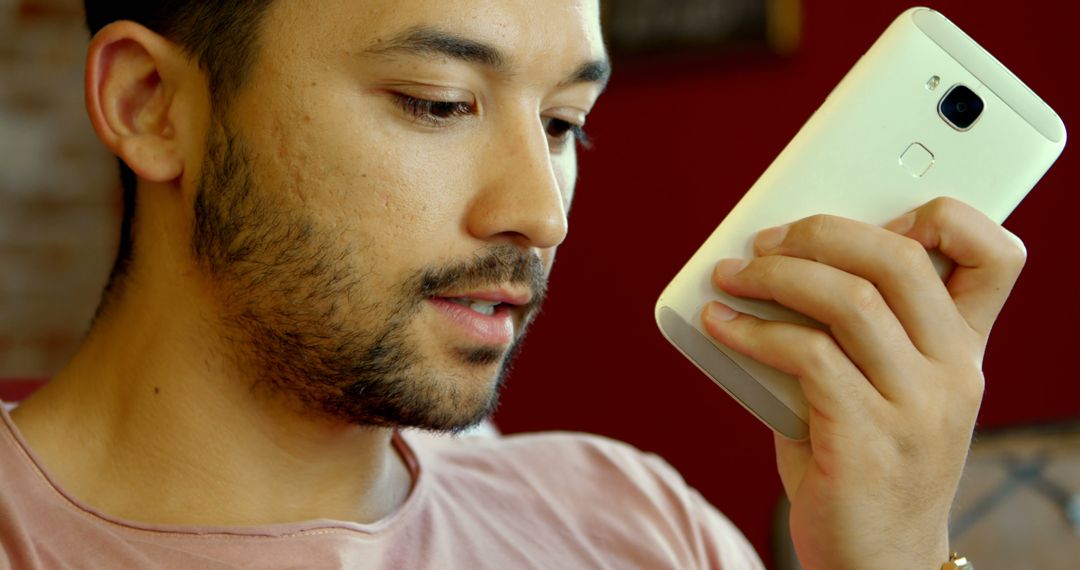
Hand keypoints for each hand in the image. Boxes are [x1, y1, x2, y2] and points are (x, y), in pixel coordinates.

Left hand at [701, 198, 1026, 569]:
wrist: (875, 560)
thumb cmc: (862, 462)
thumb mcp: (878, 390)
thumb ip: (851, 332)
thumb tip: (772, 263)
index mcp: (964, 352)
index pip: (996, 258)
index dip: (946, 217)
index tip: (876, 216)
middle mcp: (955, 373)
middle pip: (899, 258)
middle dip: (818, 233)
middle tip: (762, 242)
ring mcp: (918, 407)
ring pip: (850, 300)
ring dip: (775, 277)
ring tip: (730, 277)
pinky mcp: (869, 439)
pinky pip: (807, 355)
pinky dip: (753, 331)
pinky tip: (720, 325)